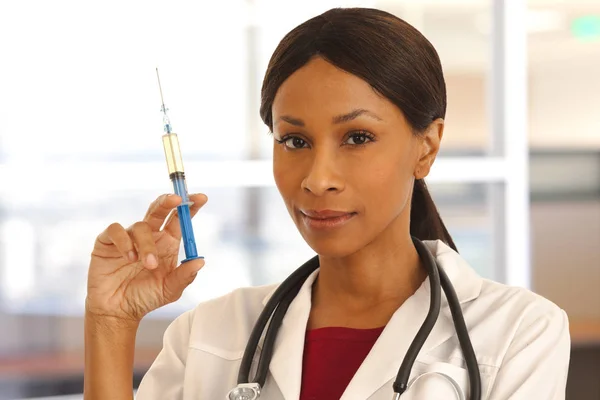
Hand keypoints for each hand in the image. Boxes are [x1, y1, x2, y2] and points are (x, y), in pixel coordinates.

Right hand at [85, 193, 207, 321]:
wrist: (117, 311)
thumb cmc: (145, 297)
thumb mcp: (170, 290)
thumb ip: (185, 276)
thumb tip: (200, 261)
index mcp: (168, 242)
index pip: (179, 219)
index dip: (190, 206)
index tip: (201, 197)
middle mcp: (150, 236)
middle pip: (160, 210)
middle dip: (168, 201)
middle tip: (177, 199)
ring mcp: (129, 237)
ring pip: (140, 226)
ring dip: (147, 245)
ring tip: (149, 265)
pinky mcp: (108, 241)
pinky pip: (116, 230)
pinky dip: (125, 242)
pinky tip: (129, 258)